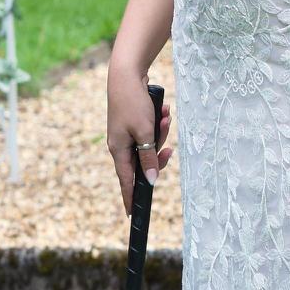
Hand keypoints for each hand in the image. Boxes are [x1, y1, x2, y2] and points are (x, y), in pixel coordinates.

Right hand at [106, 66, 172, 215]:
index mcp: (119, 150)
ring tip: (165, 116)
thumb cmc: (133, 103)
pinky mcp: (133, 123)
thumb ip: (148, 158)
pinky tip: (162, 109)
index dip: (130, 198)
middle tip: (169, 147)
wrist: (127, 74)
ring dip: (161, 132)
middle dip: (160, 151)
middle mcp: (121, 144)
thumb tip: (151, 180)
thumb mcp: (145, 133)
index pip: (126, 181)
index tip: (133, 215)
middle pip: (145, 162)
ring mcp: (127, 134)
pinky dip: (158, 123)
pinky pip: (150, 131)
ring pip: (150, 145)